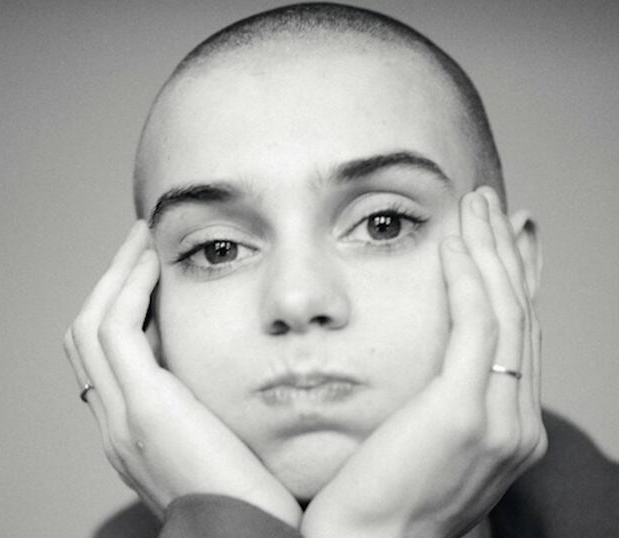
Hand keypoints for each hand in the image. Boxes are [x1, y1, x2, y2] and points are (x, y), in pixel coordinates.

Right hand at [63, 221, 301, 525]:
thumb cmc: (252, 501)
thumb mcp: (221, 445)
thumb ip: (206, 409)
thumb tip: (223, 366)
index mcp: (130, 435)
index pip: (103, 359)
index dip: (118, 310)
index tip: (148, 274)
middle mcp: (114, 426)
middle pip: (85, 337)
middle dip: (109, 285)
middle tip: (138, 246)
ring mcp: (122, 419)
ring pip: (91, 326)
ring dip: (115, 276)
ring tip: (141, 239)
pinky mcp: (146, 410)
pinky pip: (118, 330)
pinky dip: (129, 289)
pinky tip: (153, 263)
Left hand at [302, 188, 545, 537]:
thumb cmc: (376, 502)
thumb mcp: (422, 448)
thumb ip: (439, 407)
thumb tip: (429, 368)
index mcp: (508, 432)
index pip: (517, 339)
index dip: (516, 283)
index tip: (508, 241)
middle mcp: (517, 425)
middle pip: (519, 317)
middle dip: (508, 254)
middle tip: (494, 207)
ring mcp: (499, 420)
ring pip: (503, 311)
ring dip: (490, 250)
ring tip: (477, 205)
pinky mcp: (464, 412)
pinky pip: (473, 325)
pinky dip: (467, 276)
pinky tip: (455, 241)